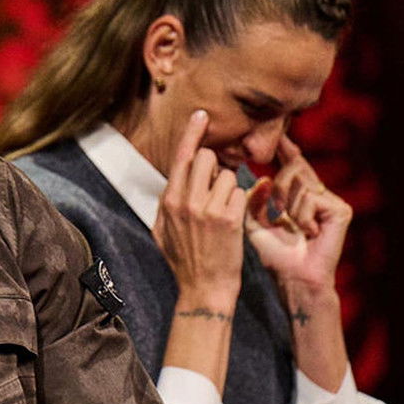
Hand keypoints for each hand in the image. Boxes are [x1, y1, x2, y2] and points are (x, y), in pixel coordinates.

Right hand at [153, 110, 247, 310]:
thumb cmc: (184, 261)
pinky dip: (241, 202)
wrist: (203, 289)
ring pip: (228, 174)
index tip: (202, 114)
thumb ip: (167, 202)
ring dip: (230, 187)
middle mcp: (185, 201)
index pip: (181, 156)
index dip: (192, 132)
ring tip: (225, 210)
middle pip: (206, 158)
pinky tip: (234, 220)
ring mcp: (206, 210)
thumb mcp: (162, 231)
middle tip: (217, 185)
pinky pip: (240, 192)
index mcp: (169, 201)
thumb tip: (173, 181)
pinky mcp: (228, 219)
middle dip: (216, 165)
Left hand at [245, 135, 352, 293]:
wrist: (292, 276)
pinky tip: (309, 233)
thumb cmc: (274, 252)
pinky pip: (312, 198)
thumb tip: (263, 177)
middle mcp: (317, 194)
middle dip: (278, 189)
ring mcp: (331, 201)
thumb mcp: (253, 221)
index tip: (277, 136)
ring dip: (288, 208)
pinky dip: (302, 216)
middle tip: (276, 213)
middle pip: (294, 169)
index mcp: (298, 194)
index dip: (285, 150)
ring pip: (301, 184)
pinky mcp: (341, 210)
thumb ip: (253, 198)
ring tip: (295, 229)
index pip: (291, 165)